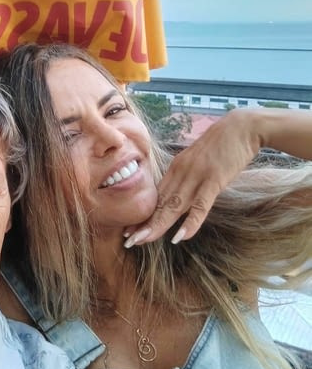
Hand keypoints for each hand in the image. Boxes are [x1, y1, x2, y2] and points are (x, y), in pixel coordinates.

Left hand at [124, 109, 260, 246]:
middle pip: (160, 203)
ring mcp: (196, 176)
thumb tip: (180, 196)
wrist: (242, 127)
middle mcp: (181, 173)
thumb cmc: (222, 145)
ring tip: (142, 240)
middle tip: (128, 241)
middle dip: (143, 224)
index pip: (156, 197)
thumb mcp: (198, 162)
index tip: (130, 230)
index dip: (143, 215)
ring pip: (173, 206)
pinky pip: (200, 205)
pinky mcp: (214, 180)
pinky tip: (180, 237)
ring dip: (157, 225)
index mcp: (176, 169)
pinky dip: (190, 222)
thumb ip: (187, 178)